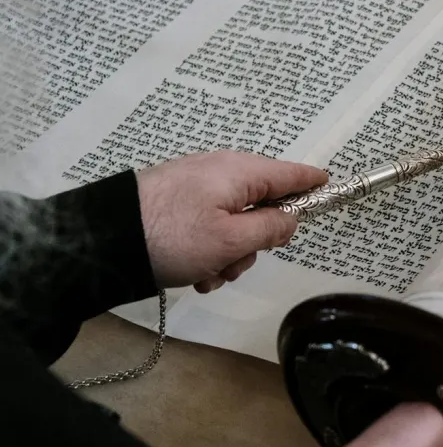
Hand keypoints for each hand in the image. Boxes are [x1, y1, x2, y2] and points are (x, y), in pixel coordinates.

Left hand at [136, 151, 326, 291]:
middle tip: (238, 262)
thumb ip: (272, 228)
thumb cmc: (174, 237)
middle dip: (258, 240)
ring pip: (236, 223)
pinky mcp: (177, 202)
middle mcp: (222, 172)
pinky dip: (208, 251)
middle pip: (263, 206)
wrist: (103, 240)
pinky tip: (193, 273)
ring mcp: (198, 186)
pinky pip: (209, 226)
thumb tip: (292, 218)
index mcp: (241, 172)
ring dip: (229, 254)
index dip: (316, 187)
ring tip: (208, 274)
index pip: (294, 173)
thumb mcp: (232, 240)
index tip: (334, 194)